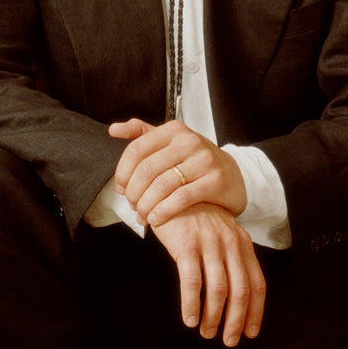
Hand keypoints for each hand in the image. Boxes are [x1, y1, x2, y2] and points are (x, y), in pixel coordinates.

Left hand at [109, 118, 247, 227]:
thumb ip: (141, 133)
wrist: (233, 175)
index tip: (121, 188)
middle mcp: (189, 142)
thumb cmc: (196, 161)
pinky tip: (156, 219)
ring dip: (146, 205)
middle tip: (132, 205)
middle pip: (147, 170)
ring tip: (142, 215)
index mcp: (174, 130)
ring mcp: (204, 161)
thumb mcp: (170, 142)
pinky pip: (181, 198)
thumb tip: (114, 130)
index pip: (136, 149)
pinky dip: (163, 212)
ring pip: (162, 186)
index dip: (123, 173)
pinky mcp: (215, 181)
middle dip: (133, 193)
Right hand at [150, 203, 265, 345]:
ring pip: (218, 290)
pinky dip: (192, 304)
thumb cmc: (196, 218)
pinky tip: (189, 320)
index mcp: (243, 244)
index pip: (257, 283)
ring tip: (206, 332)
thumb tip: (237, 295)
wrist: (172, 189)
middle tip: (229, 341)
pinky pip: (192, 282)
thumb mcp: (221, 233)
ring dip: (213, 317)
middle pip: (241, 291)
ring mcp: (209, 244)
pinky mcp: (186, 245)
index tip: (251, 332)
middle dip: (236, 321)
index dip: (256, 311)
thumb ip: (232, 257)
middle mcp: (231, 244)